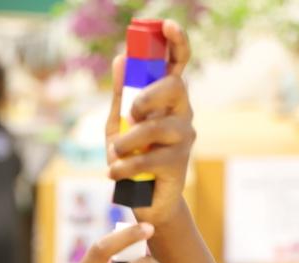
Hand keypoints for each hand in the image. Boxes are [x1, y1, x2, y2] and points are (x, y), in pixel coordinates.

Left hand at [106, 19, 194, 225]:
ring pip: (153, 126)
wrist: (144, 201)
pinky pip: (146, 157)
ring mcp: (184, 137)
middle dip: (145, 98)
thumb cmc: (132, 159)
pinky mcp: (179, 162)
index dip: (177, 42)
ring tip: (115, 157)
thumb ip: (120, 94)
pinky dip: (123, 166)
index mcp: (168, 99)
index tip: (167, 26)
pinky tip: (116, 173)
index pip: (178, 64)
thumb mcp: (119, 125)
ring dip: (126, 143)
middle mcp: (182, 113)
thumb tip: (120, 59)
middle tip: (131, 116)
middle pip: (173, 86)